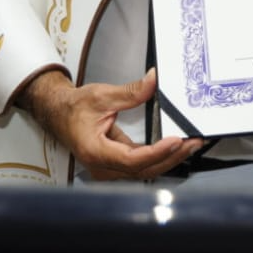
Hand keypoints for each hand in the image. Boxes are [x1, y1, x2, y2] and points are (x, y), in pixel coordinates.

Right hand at [17, 68, 202, 179]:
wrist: (58, 113)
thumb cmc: (73, 109)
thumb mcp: (102, 95)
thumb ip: (130, 92)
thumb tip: (154, 82)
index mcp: (95, 152)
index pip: (132, 159)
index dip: (156, 152)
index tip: (175, 141)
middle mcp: (102, 166)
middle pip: (143, 170)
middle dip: (171, 157)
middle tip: (194, 142)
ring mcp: (109, 169)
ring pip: (145, 171)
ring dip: (169, 159)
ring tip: (190, 145)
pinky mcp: (116, 166)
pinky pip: (141, 166)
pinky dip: (159, 158)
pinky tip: (175, 149)